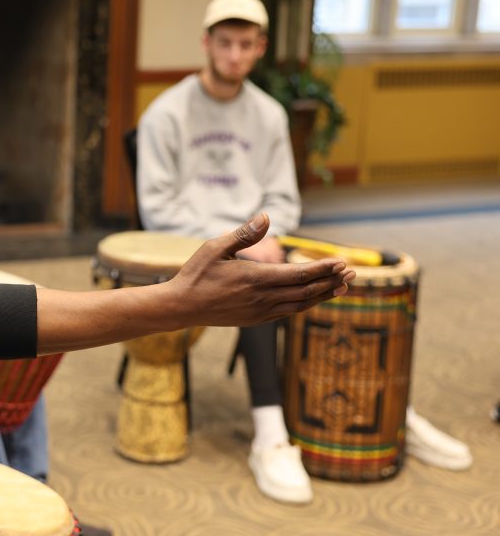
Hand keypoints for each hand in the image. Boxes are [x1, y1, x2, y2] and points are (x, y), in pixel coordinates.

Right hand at [170, 213, 353, 327]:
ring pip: (301, 304)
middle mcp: (263, 298)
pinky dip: (306, 304)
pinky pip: (288, 312)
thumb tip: (266, 216)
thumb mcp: (215, 248)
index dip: (323, 269)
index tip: (342, 262)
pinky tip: (313, 298)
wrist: (182, 306)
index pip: (299, 274)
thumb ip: (244, 234)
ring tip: (343, 286)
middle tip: (353, 273)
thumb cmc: (196, 274)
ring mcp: (260, 311)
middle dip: (332, 281)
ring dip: (324, 295)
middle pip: (307, 290)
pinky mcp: (256, 319)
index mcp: (256, 279)